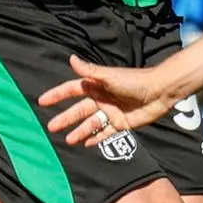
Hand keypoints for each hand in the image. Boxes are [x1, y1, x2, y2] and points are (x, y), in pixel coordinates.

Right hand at [38, 55, 177, 145]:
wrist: (160, 91)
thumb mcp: (109, 76)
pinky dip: (96, 138)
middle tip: (51, 127)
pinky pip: (106, 132)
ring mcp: (112, 112)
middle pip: (79, 110)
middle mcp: (102, 99)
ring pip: (91, 124)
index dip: (57, 95)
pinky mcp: (122, 124)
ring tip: (68, 140)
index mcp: (97, 86)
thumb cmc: (134, 81)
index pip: (72, 90)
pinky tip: (86, 144)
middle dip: (65, 118)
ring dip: (79, 131)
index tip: (42, 101)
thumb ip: (89, 71)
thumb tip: (71, 58)